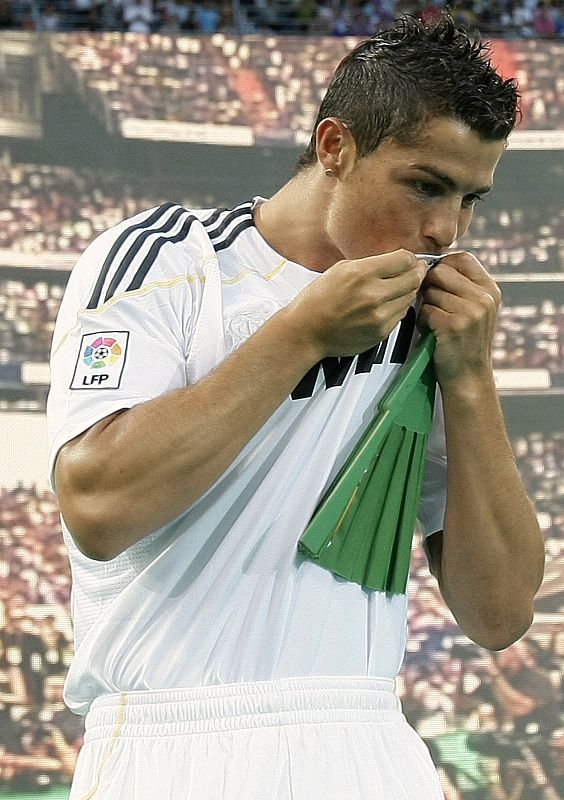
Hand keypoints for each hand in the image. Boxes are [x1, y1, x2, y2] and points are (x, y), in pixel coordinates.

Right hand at [289, 249, 426, 358]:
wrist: (306, 331)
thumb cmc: (318, 299)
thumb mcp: (340, 270)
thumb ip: (370, 264)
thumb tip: (396, 261)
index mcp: (362, 273)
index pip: (405, 260)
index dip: (409, 258)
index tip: (408, 260)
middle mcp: (374, 294)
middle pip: (414, 278)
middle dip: (416, 273)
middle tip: (415, 271)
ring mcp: (380, 316)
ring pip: (410, 297)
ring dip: (406, 291)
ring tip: (395, 289)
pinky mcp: (382, 332)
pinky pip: (401, 315)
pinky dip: (397, 308)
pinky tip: (385, 305)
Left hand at [417, 251, 500, 386]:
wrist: (468, 376)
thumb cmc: (464, 341)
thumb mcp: (476, 310)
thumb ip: (462, 286)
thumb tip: (431, 264)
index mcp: (490, 290)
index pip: (462, 258)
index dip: (444, 265)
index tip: (437, 281)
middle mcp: (483, 298)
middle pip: (441, 271)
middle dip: (429, 286)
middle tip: (432, 304)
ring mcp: (470, 311)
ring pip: (430, 291)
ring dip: (425, 305)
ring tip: (434, 321)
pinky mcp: (453, 325)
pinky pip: (425, 310)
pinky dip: (422, 321)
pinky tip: (431, 332)